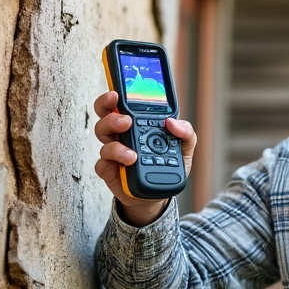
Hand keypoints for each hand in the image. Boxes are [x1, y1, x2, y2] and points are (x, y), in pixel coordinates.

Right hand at [92, 90, 196, 225]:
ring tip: (132, 154)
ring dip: (116, 146)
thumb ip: (185, 132)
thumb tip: (173, 122)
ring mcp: (113, 152)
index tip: (116, 93)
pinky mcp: (109, 171)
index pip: (120, 105)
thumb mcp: (184, 147)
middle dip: (110, 116)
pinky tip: (126, 166)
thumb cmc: (168, 165)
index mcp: (137, 124)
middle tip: (125, 121)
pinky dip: (112, 165)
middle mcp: (122, 135)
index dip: (113, 97)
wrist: (159, 195)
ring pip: (104, 141)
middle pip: (105, 118)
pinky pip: (102, 164)